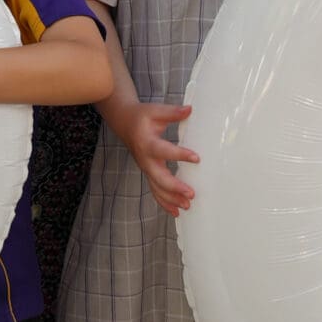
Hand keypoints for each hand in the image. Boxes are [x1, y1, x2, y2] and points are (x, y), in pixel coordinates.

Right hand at [119, 102, 198, 216]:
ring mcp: (146, 169)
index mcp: (147, 143)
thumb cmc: (142, 116)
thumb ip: (173, 112)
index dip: (180, 155)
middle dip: (174, 188)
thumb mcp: (156, 110)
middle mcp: (145, 159)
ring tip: (187, 206)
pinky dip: (164, 203)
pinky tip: (176, 212)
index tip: (197, 158)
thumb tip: (190, 109)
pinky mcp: (148, 173)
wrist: (124, 123)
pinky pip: (155, 191)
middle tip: (191, 194)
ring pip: (157, 188)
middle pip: (159, 178)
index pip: (164, 151)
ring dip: (171, 199)